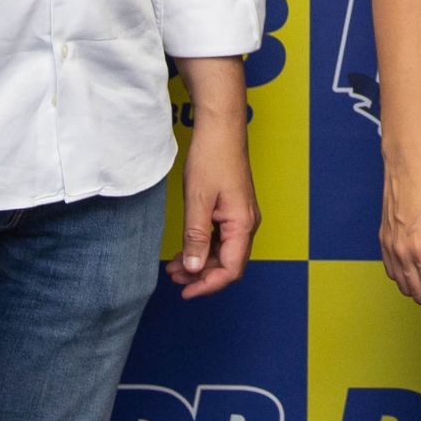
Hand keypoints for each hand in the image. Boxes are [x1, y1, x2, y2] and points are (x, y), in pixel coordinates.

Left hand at [164, 117, 259, 299]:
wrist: (221, 128)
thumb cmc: (211, 158)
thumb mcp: (198, 200)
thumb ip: (196, 237)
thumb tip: (194, 269)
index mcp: (242, 224)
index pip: (231, 270)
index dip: (208, 285)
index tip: (185, 291)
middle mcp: (247, 223)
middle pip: (229, 264)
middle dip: (201, 276)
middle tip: (173, 277)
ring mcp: (241, 216)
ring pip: (224, 252)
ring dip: (201, 262)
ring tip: (174, 266)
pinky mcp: (233, 208)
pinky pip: (222, 238)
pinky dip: (204, 247)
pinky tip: (186, 248)